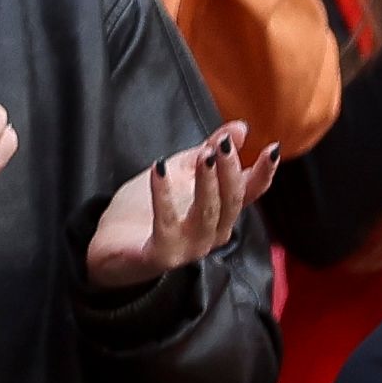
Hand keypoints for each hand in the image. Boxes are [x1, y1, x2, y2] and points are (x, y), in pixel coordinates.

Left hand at [85, 124, 267, 285]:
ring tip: (204, 156)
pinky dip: (163, 196)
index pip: (249, 193)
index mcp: (219, 214)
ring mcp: (189, 247)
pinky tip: (158, 169)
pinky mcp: (162, 255)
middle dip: (230, 172)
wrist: (109, 244)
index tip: (272, 148)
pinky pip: (166, 225)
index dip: (263, 173)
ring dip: (207, 184)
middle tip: (224, 144)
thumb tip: (241, 127)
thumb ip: (209, 151)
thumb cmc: (146, 210)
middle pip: (231, 202)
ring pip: (207, 215)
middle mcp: (211, 234)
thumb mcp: (180, 172)